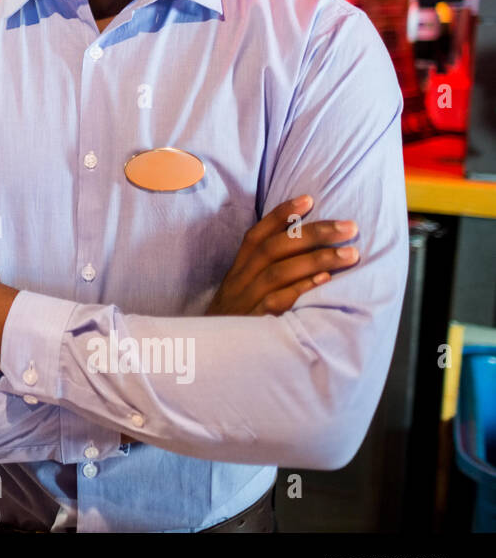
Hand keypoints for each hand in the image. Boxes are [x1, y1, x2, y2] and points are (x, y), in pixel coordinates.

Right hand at [207, 195, 358, 316]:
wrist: (206, 359)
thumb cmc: (233, 326)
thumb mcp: (239, 296)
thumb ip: (260, 276)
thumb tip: (297, 254)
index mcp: (237, 272)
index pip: (256, 236)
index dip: (280, 215)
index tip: (309, 199)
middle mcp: (239, 283)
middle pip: (273, 249)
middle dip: (312, 233)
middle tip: (349, 226)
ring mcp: (246, 303)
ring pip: (278, 272)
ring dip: (316, 259)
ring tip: (350, 254)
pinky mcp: (254, 324)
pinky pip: (278, 302)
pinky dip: (301, 289)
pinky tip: (325, 281)